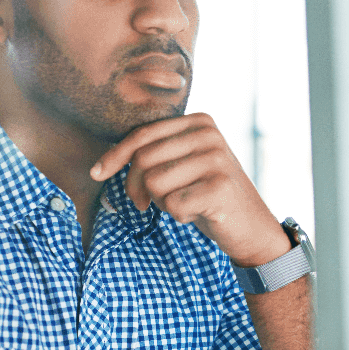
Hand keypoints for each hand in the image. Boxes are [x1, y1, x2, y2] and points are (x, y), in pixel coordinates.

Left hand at [90, 114, 290, 267]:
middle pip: (143, 159)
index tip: (96, 174)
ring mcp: (217, 159)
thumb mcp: (182, 166)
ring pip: (154, 183)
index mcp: (199, 121)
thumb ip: (154, 153)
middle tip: (147, 204)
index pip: (143, 135)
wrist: (252, 228)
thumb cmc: (207, 196)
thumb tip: (102, 165)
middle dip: (137, 187)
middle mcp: (209, 134)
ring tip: (184, 204)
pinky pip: (172, 204)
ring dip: (161, 203)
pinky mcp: (220, 187)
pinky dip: (179, 215)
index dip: (115, 156)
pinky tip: (198, 214)